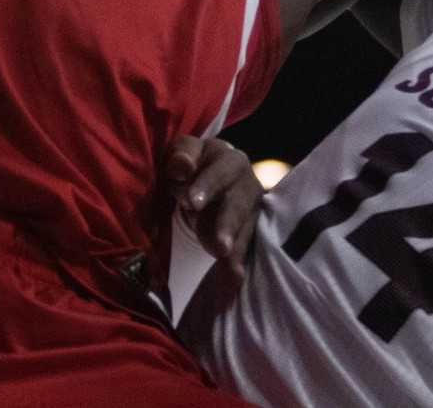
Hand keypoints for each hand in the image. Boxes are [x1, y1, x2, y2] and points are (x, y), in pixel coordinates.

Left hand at [164, 134, 263, 282]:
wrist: (208, 180)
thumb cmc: (191, 165)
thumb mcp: (181, 155)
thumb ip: (181, 157)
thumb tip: (184, 166)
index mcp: (229, 158)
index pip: (220, 171)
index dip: (206, 185)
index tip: (191, 203)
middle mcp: (246, 182)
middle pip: (239, 203)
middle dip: (228, 224)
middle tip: (219, 246)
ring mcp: (251, 207)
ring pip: (245, 227)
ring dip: (237, 247)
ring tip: (230, 269)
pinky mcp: (250, 228)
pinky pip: (245, 245)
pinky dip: (239, 261)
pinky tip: (235, 277)